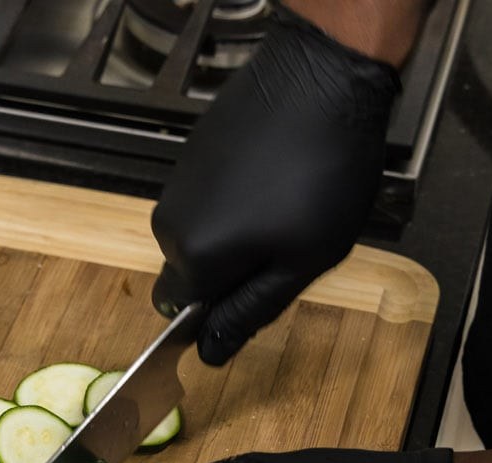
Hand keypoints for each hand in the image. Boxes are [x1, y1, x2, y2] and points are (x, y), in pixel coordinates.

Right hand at [152, 8, 398, 364]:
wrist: (321, 80)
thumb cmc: (321, 173)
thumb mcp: (301, 262)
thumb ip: (249, 313)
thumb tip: (210, 354)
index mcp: (193, 258)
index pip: (178, 314)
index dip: (216, 315)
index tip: (256, 297)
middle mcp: (170, 223)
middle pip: (189, 275)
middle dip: (228, 274)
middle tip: (284, 249)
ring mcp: (177, 185)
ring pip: (198, 237)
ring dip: (234, 236)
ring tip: (285, 208)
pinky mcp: (192, 155)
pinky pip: (204, 201)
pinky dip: (233, 203)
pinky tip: (274, 179)